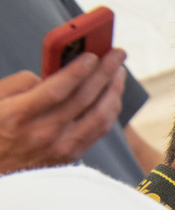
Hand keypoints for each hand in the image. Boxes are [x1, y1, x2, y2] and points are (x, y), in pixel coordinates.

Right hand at [0, 49, 127, 174]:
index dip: (77, 71)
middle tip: (117, 54)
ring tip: (119, 72)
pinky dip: (110, 109)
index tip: (92, 55)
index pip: (56, 90)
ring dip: (114, 91)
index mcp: (20, 115)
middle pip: (84, 100)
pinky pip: (99, 130)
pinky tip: (113, 94)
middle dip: (104, 73)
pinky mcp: (72, 156)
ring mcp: (61, 147)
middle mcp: (44, 133)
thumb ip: (21, 84)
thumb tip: (52, 75)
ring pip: (100, 117)